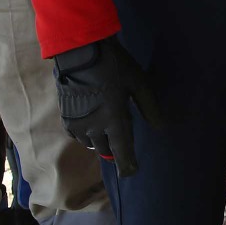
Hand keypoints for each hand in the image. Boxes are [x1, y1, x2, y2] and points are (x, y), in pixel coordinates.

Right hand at [53, 36, 160, 176]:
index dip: (127, 165)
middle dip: (117, 145)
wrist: (80, 53)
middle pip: (107, 149)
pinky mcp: (66, 118)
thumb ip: (149, 107)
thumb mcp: (139, 83)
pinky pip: (79, 136)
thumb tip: (159, 127)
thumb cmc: (115, 66)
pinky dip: (88, 133)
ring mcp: (78, 124)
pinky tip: (94, 120)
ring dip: (102, 138)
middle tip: (124, 132)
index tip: (131, 171)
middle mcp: (94, 128)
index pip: (122, 151)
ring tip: (110, 122)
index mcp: (114, 120)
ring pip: (92, 144)